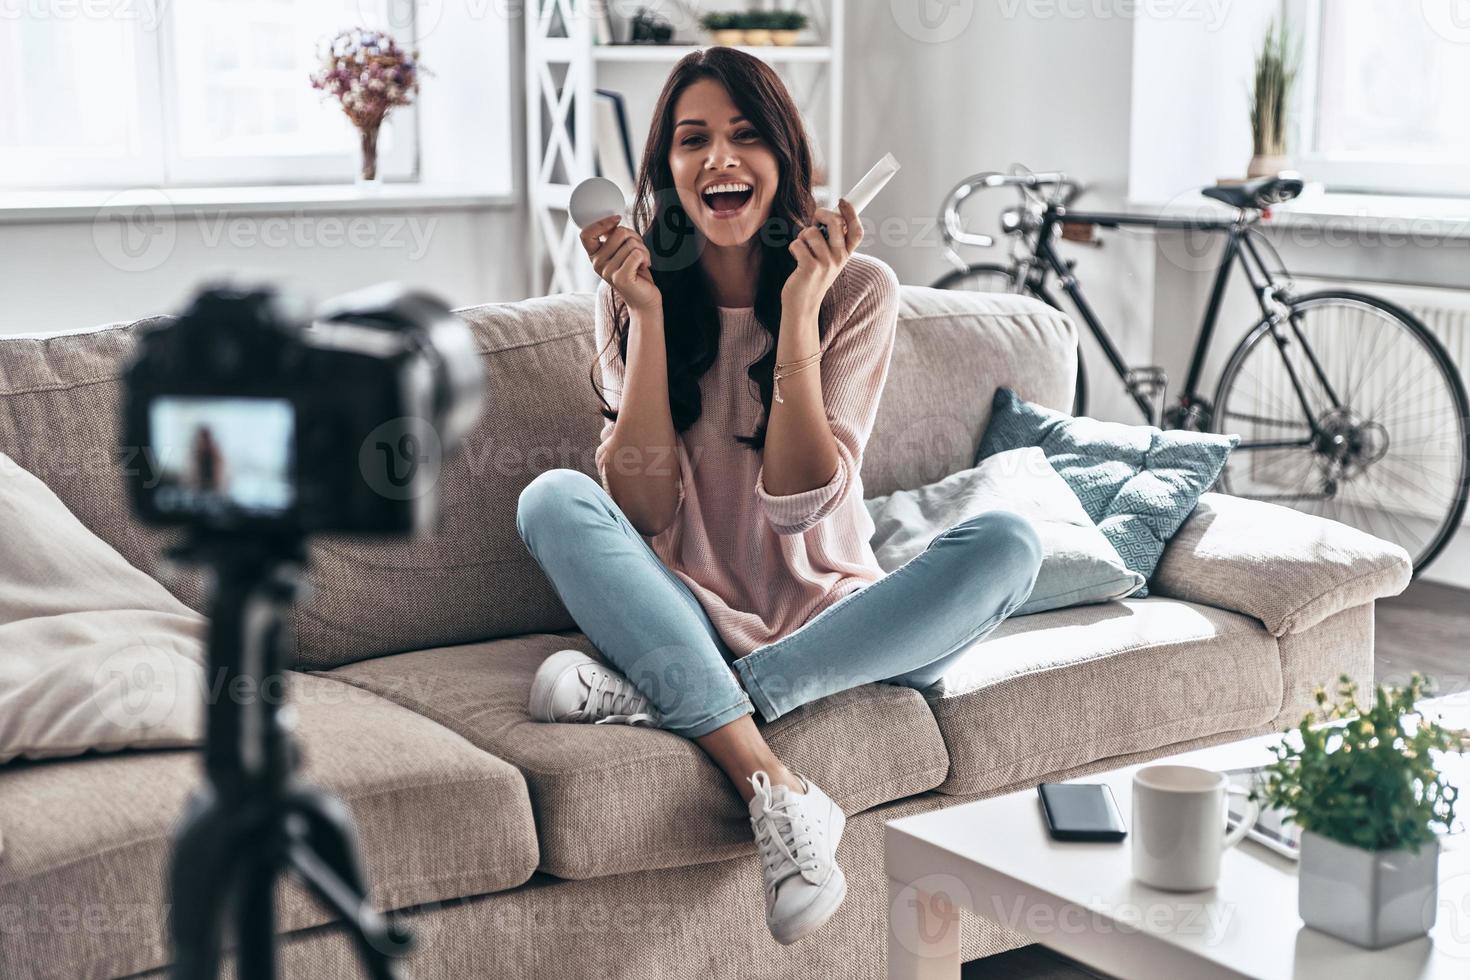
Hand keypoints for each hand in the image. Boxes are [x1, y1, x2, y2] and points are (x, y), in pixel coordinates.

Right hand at [581, 215, 660, 314]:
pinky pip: (637, 254)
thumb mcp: (621, 252)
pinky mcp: (621, 278)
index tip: (617, 220)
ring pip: (631, 243)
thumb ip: (616, 238)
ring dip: (643, 250)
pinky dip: (646, 257)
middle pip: (619, 232)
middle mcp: (597, 264)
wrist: (644, 300)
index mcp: (595, 256)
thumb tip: (615, 221)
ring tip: (641, 262)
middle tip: (638, 252)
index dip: (602, 223)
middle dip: (635, 238)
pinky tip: (644, 267)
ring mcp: (608, 272)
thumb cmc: (635, 273)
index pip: (586, 234)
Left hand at [781, 198, 862, 316]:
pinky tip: (796, 259)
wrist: (802, 306)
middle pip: (835, 222)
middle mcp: (839, 258)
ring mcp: (826, 264)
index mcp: (845, 255)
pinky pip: (798, 243)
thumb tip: (825, 215)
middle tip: (814, 220)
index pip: (856, 230)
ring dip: (802, 237)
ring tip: (803, 250)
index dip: (851, 213)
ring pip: (811, 232)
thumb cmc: (812, 278)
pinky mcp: (810, 268)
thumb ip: (830, 240)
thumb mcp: (827, 259)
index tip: (843, 201)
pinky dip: (793, 248)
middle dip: (821, 214)